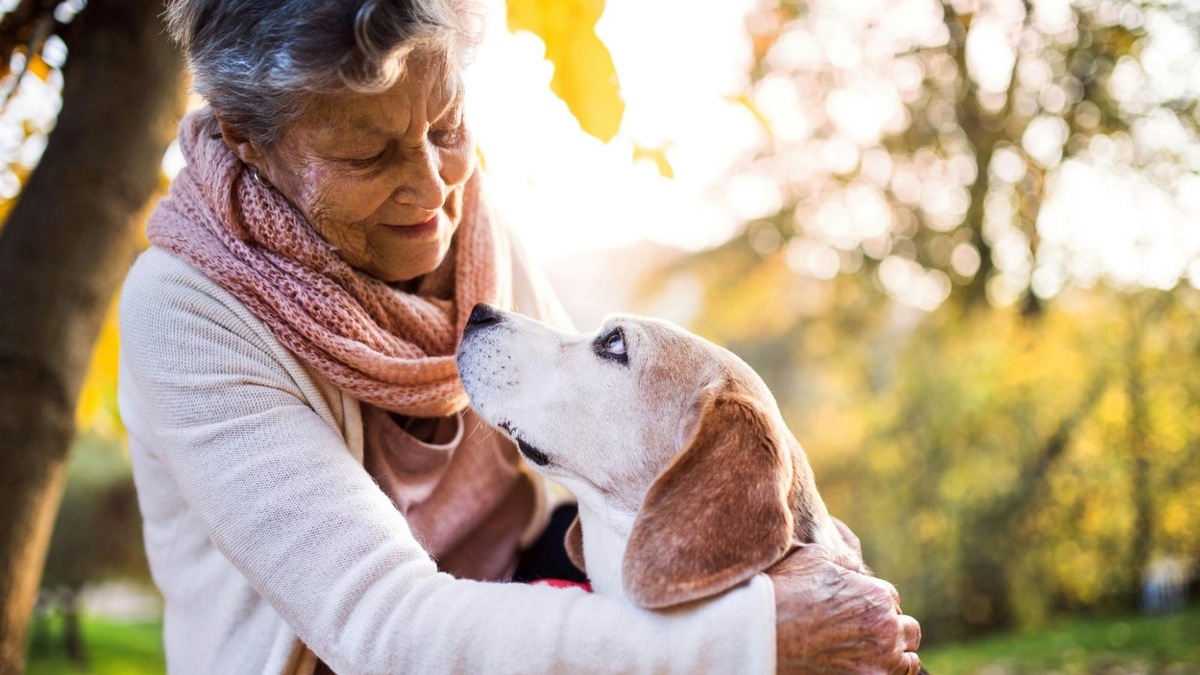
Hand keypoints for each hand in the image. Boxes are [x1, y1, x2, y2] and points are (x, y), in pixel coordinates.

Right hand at [768, 537, 921, 673]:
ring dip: (895, 653)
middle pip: (907, 629)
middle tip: (867, 631)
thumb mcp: (816, 558)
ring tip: (873, 652)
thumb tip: (855, 567)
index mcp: (877, 596)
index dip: (873, 601)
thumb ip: (845, 560)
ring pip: (907, 660)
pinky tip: (870, 665)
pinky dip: (887, 672)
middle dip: (891, 627)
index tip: (857, 608)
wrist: (761, 633)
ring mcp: (879, 663)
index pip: (891, 598)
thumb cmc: (785, 591)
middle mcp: (885, 630)